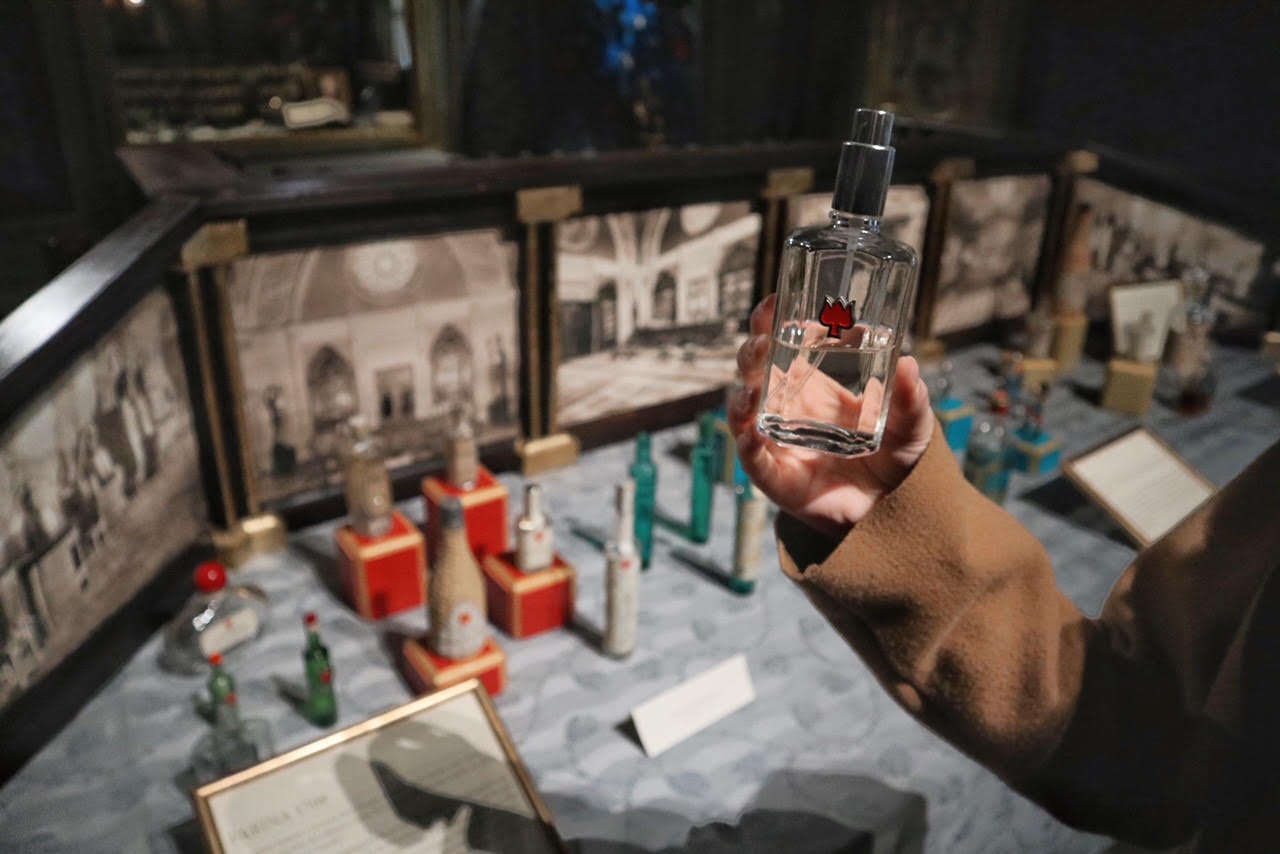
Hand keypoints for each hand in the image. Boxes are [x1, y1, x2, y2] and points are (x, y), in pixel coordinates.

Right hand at [728, 294, 934, 538]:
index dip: (770, 320)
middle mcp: (787, 407)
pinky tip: (751, 433)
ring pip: (743, 412)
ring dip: (741, 397)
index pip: (781, 342)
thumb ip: (910, 397)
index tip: (775, 302)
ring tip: (752, 391)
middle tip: (764, 341)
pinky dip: (747, 446)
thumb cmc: (897, 457)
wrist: (893, 511)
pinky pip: (753, 459)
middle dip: (752, 352)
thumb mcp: (912, 423)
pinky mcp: (776, 477)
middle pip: (754, 370)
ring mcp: (777, 441)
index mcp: (812, 382)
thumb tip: (908, 364)